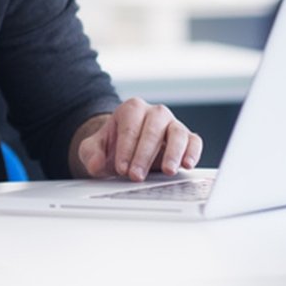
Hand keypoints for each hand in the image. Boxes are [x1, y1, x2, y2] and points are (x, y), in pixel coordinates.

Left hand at [76, 98, 202, 180]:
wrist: (126, 151)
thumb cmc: (112, 147)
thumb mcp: (94, 149)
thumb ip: (91, 154)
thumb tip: (96, 164)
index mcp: (131, 109)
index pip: (130, 127)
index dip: (125, 149)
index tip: (121, 168)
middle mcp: (154, 113)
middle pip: (152, 129)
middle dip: (144, 155)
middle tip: (136, 176)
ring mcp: (172, 124)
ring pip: (177, 132)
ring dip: (173, 152)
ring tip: (168, 170)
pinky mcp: (187, 138)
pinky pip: (194, 141)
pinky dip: (193, 152)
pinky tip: (187, 164)